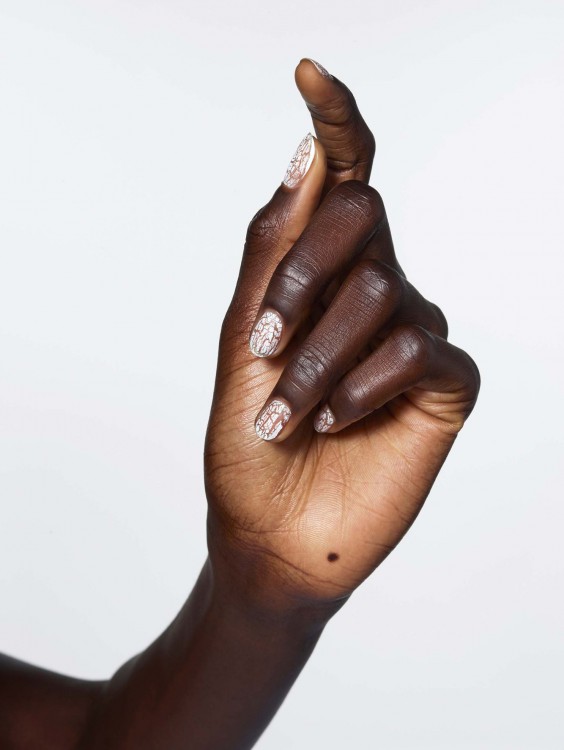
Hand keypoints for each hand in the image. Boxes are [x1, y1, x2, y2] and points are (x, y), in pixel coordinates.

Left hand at [204, 60, 479, 616]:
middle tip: (264, 343)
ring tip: (289, 415)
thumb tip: (308, 162)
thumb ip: (273, 253)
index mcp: (324, 275)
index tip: (309, 72)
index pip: (343, 181)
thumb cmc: (248, 443)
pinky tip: (336, 422)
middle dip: (302, 275)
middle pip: (364, 213)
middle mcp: (376, 290)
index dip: (335, 121)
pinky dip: (362, 386)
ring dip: (318, 358)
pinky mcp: (446, 383)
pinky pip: (417, 348)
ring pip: (380, 291)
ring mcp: (416, 333)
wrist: (272, 530)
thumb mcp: (242, 339)